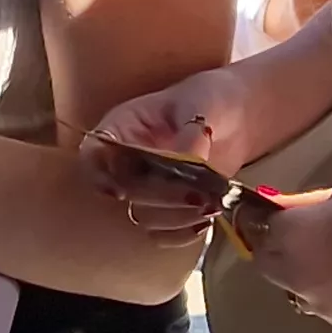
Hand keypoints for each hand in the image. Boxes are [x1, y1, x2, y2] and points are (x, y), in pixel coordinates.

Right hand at [87, 67, 259, 239]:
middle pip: (122, 191)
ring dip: (172, 218)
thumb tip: (190, 161)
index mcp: (122, 127)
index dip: (99, 175)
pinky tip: (204, 221)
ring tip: (208, 205)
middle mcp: (127, 161)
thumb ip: (191, 133)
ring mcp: (147, 187)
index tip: (121, 190)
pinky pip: (162, 233)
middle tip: (193, 194)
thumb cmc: (211, 99)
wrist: (237, 115)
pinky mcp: (168, 207)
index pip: (93, 154)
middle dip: (156, 197)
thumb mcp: (201, 105)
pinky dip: (181, 233)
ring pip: (141, 217)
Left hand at [246, 187, 331, 332]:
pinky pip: (331, 309)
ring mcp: (321, 306)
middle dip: (279, 251)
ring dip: (309, 278)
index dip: (264, 220)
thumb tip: (282, 209)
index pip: (254, 227)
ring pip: (300, 291)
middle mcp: (295, 276)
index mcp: (291, 236)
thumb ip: (306, 206)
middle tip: (305, 239)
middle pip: (268, 264)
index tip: (274, 216)